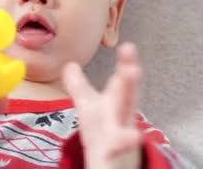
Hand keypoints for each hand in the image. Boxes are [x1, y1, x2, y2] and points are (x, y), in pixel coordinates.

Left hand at [63, 42, 142, 168]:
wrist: (112, 164)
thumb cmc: (102, 131)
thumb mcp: (88, 105)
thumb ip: (79, 85)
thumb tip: (69, 65)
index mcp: (116, 102)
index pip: (122, 79)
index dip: (126, 63)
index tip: (128, 46)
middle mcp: (122, 116)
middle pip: (127, 97)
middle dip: (130, 82)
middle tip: (133, 68)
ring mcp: (121, 136)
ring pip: (126, 126)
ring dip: (128, 118)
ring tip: (132, 119)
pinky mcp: (116, 154)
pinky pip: (118, 150)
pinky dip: (122, 145)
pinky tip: (130, 141)